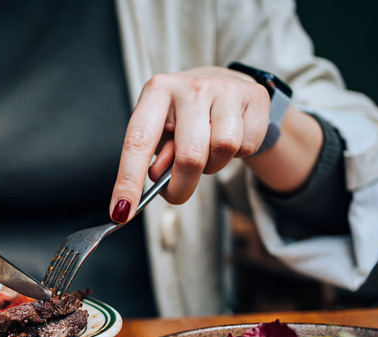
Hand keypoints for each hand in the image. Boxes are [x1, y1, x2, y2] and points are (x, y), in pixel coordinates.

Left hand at [109, 66, 270, 221]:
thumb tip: (159, 177)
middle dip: (182, 186)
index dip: (129, 180)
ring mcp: (225, 89)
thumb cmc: (185, 114)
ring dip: (213, 166)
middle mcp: (190, 87)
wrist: (226, 83)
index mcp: (157, 91)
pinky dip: (238, 154)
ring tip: (207, 152)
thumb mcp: (162, 129)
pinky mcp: (254, 97)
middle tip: (177, 192)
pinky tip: (230, 138)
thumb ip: (157, 154)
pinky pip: (247, 145)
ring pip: (222, 150)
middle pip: (189, 156)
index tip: (122, 212)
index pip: (138, 142)